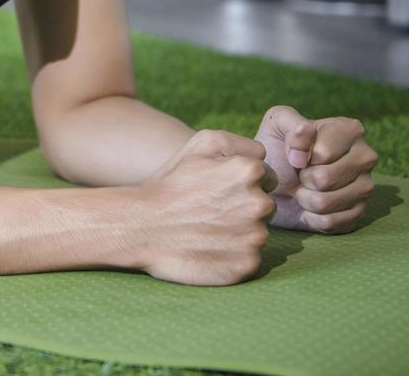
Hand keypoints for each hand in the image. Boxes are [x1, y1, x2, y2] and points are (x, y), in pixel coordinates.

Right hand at [135, 129, 277, 285]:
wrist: (142, 227)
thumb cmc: (171, 183)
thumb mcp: (201, 144)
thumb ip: (240, 143)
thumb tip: (264, 157)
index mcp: (250, 172)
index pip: (266, 177)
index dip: (241, 181)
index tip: (217, 188)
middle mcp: (259, 204)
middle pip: (265, 205)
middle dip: (244, 206)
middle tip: (211, 210)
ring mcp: (254, 237)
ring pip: (258, 232)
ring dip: (240, 231)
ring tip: (208, 229)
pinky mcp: (246, 265)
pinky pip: (250, 258)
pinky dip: (234, 255)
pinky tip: (210, 248)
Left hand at [254, 105, 376, 233]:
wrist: (274, 180)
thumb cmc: (278, 147)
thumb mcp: (277, 123)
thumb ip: (291, 124)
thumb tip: (302, 156)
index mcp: (351, 130)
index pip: (322, 153)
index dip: (300, 156)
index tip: (298, 153)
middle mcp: (365, 157)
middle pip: (325, 179)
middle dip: (303, 179)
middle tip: (300, 174)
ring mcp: (365, 187)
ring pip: (326, 203)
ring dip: (305, 199)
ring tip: (304, 189)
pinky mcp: (359, 214)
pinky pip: (330, 222)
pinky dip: (311, 217)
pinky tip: (310, 206)